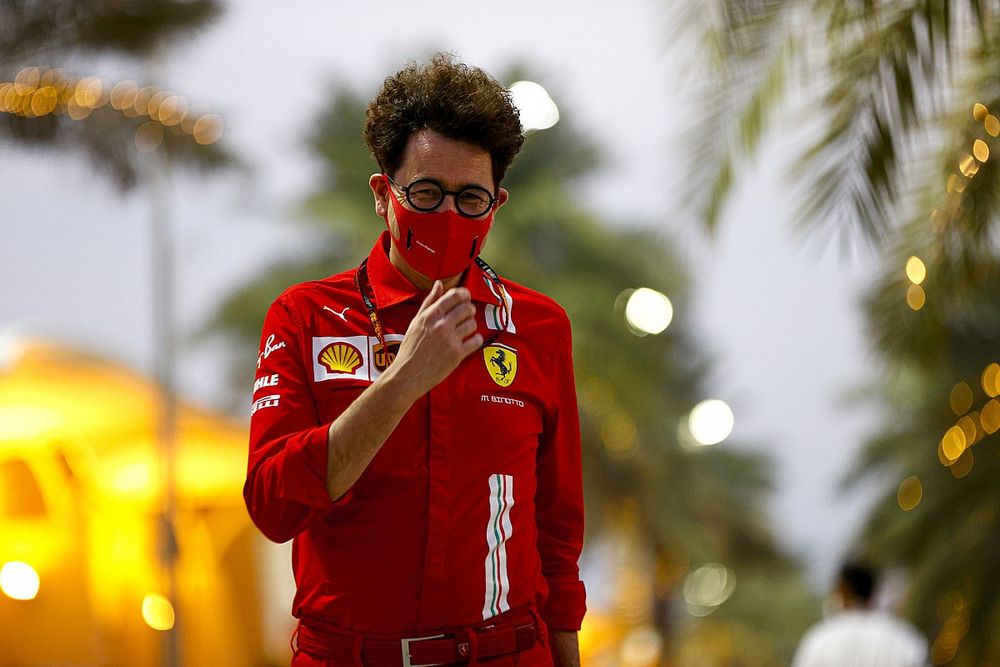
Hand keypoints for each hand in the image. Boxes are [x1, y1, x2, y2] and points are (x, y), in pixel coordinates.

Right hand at [386, 280, 481, 398]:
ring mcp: (450, 339)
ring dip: (471, 325)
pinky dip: (476, 340)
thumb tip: (439, 284)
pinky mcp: (457, 354)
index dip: (464, 294)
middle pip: (467, 308)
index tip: (466, 297)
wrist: (408, 375)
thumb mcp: (416, 321)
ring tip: (465, 330)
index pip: (454, 296)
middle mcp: (441, 325)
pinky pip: (476, 340)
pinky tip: (469, 341)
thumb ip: (429, 302)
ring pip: (473, 323)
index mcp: (430, 315)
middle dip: (469, 310)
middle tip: (466, 315)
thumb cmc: (410, 348)